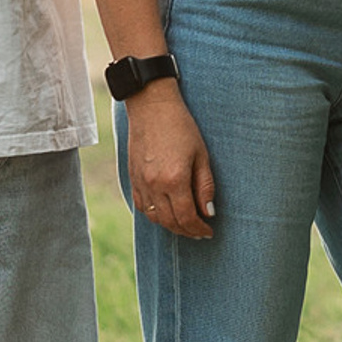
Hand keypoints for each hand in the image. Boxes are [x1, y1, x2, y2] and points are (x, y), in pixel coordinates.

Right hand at [126, 85, 216, 239]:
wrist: (152, 108)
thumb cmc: (182, 127)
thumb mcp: (201, 155)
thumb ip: (205, 186)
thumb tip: (209, 212)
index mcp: (174, 180)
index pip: (187, 217)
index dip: (199, 229)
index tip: (209, 232)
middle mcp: (155, 186)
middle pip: (170, 222)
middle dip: (187, 231)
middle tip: (200, 232)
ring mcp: (141, 184)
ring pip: (154, 218)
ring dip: (171, 226)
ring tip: (186, 225)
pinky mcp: (132, 179)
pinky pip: (142, 207)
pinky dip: (154, 216)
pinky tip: (166, 214)